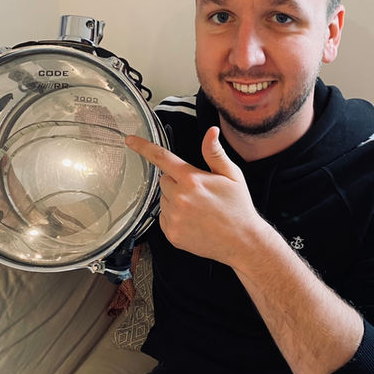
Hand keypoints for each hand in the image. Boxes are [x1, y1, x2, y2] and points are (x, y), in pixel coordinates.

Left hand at [125, 126, 259, 264]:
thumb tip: (210, 132)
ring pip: (163, 200)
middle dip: (177, 182)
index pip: (162, 158)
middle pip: (164, 180)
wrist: (242, 241)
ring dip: (175, 200)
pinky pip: (164, 218)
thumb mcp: (232, 176)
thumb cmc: (238, 208)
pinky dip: (174, 217)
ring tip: (198, 209)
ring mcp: (175, 218)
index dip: (143, 147)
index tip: (130, 140)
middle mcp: (180, 198)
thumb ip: (215, 153)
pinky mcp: (172, 234)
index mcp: (192, 180)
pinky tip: (193, 220)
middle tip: (198, 192)